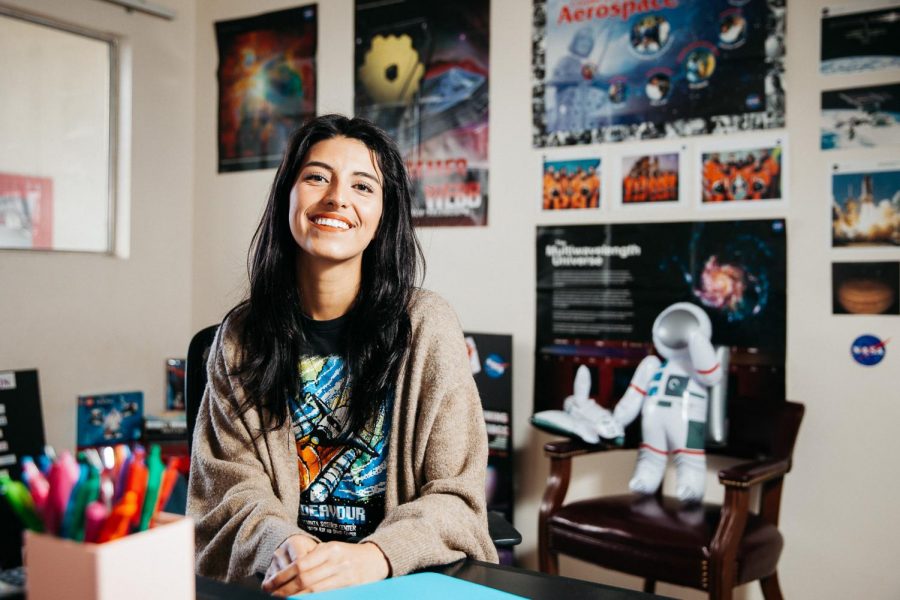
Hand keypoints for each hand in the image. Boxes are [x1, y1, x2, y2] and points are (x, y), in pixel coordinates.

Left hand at [262, 541, 388, 596]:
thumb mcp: (331, 549)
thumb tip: (286, 573)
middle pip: (305, 580)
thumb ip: (312, 558)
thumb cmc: (348, 555)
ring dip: (295, 598)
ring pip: (315, 592)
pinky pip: (327, 597)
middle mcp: (337, 563)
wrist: (375, 560)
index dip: (282, 577)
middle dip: (284, 590)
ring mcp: (345, 577)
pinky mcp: (351, 589)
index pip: (300, 565)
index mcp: (330, 550)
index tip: (268, 584)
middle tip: (270, 595)